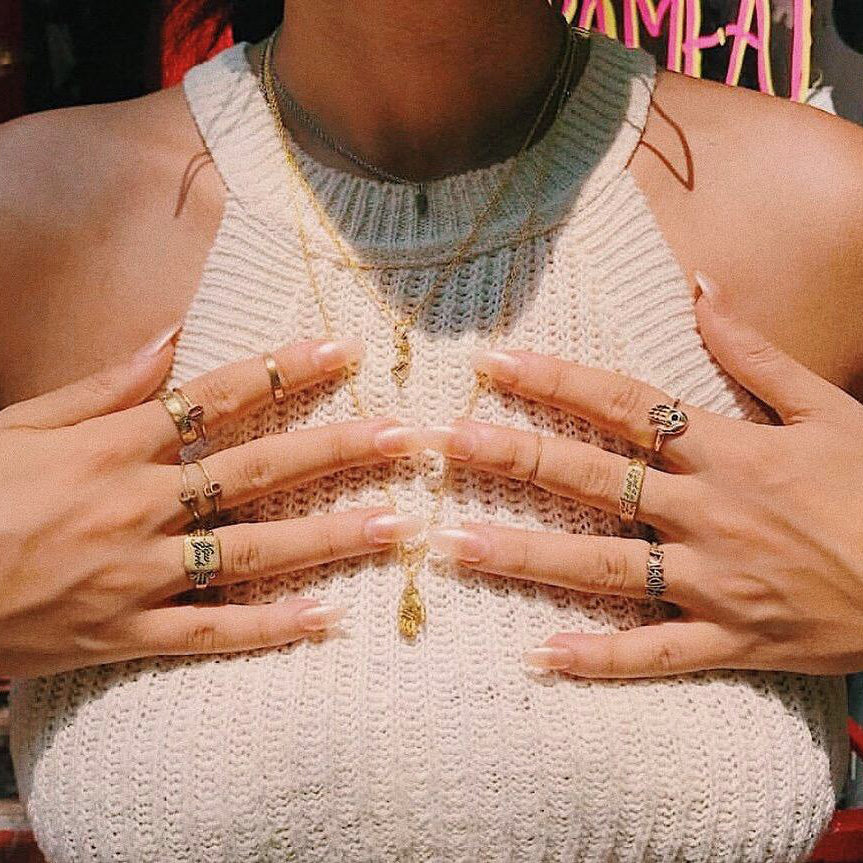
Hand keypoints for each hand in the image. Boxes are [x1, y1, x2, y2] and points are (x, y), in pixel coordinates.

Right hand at [0, 330, 422, 678]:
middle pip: (256, 471)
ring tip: (396, 526)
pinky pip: (209, 635)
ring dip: (329, 538)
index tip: (347, 352)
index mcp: (112, 446)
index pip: (220, 398)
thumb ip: (102, 384)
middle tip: (407, 438)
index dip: (287, 370)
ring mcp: (135, 574)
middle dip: (337, 448)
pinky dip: (268, 629)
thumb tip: (169, 338)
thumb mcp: (23, 422)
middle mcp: (136, 505)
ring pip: (250, 554)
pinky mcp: (123, 635)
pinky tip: (327, 619)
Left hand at [425, 273, 862, 677]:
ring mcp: (713, 581)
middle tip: (447, 445)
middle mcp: (707, 513)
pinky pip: (655, 654)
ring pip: (604, 568)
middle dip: (517, 457)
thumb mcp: (827, 409)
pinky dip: (600, 659)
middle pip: (595, 479)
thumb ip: (755, 352)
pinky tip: (538, 656)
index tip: (493, 365)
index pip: (623, 405)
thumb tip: (702, 289)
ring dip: (526, 555)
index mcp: (728, 451)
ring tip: (456, 545)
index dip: (556, 380)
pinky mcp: (730, 639)